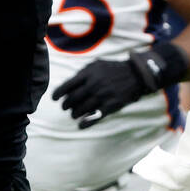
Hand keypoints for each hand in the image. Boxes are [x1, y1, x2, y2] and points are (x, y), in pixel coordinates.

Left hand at [53, 42, 187, 127]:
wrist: (135, 75)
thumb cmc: (112, 69)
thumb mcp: (96, 65)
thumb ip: (82, 73)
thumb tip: (68, 84)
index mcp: (88, 74)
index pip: (67, 86)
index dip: (58, 94)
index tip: (54, 99)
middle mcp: (93, 85)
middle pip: (72, 99)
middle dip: (66, 105)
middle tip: (65, 107)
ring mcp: (102, 96)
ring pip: (82, 109)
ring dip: (75, 113)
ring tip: (74, 114)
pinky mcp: (111, 106)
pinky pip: (95, 117)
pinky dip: (86, 123)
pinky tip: (81, 125)